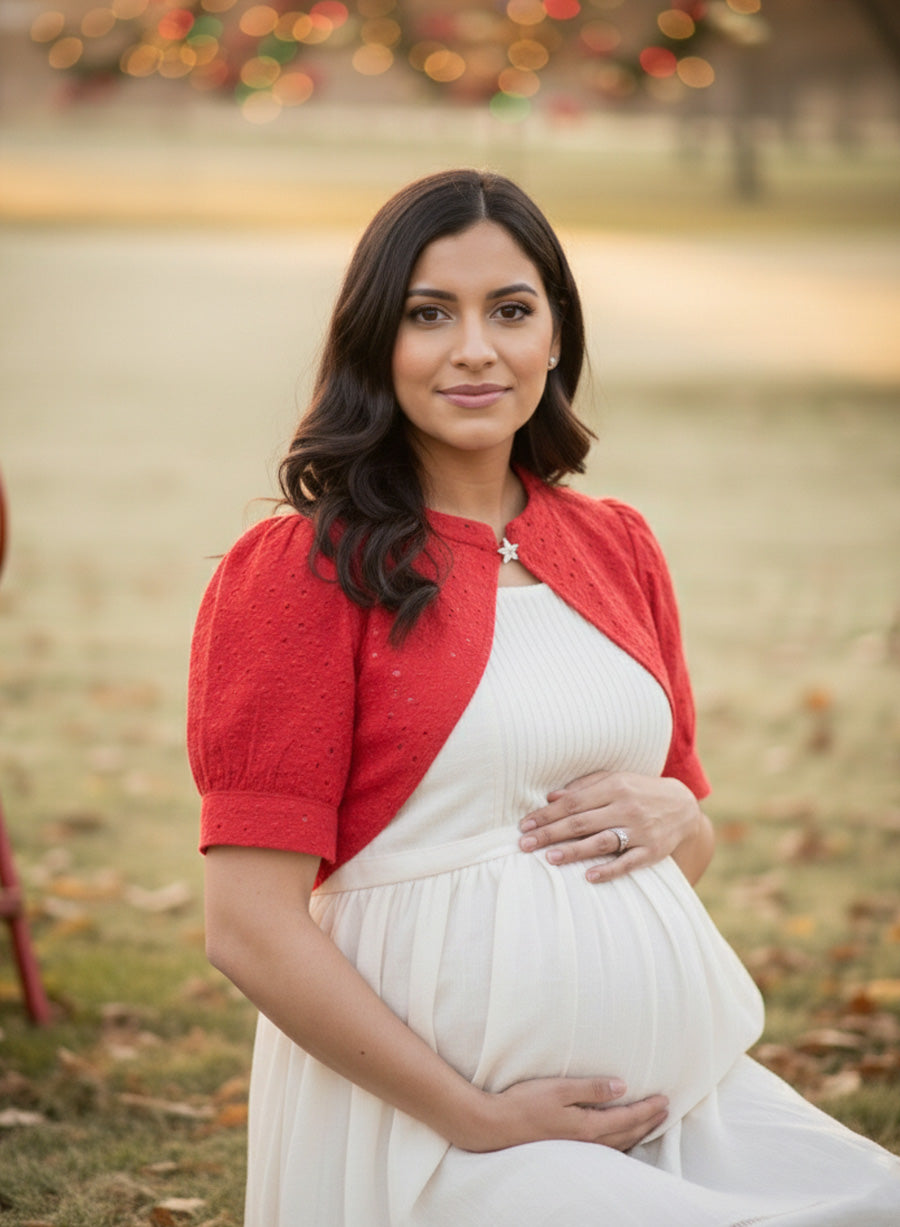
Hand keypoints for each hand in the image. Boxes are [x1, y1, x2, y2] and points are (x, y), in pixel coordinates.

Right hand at [461, 1076, 667, 1152]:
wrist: (495, 1127)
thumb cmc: (524, 1104)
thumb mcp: (559, 1089)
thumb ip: (592, 1088)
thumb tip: (621, 1087)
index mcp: (587, 1126)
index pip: (627, 1118)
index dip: (648, 1109)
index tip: (665, 1101)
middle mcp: (587, 1142)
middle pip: (627, 1134)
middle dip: (648, 1122)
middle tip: (666, 1111)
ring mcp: (576, 1149)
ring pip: (617, 1145)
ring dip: (636, 1134)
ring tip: (649, 1125)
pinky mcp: (566, 1151)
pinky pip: (604, 1149)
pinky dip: (619, 1143)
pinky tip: (617, 1139)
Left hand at [518, 771, 703, 884]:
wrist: (684, 806)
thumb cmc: (640, 791)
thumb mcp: (616, 779)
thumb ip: (585, 786)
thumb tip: (551, 797)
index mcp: (615, 787)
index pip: (573, 802)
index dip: (547, 814)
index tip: (525, 824)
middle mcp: (626, 808)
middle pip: (581, 822)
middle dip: (550, 833)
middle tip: (525, 844)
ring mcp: (640, 831)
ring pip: (601, 842)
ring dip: (574, 851)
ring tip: (549, 857)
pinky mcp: (652, 851)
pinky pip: (627, 863)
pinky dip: (608, 870)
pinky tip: (588, 876)